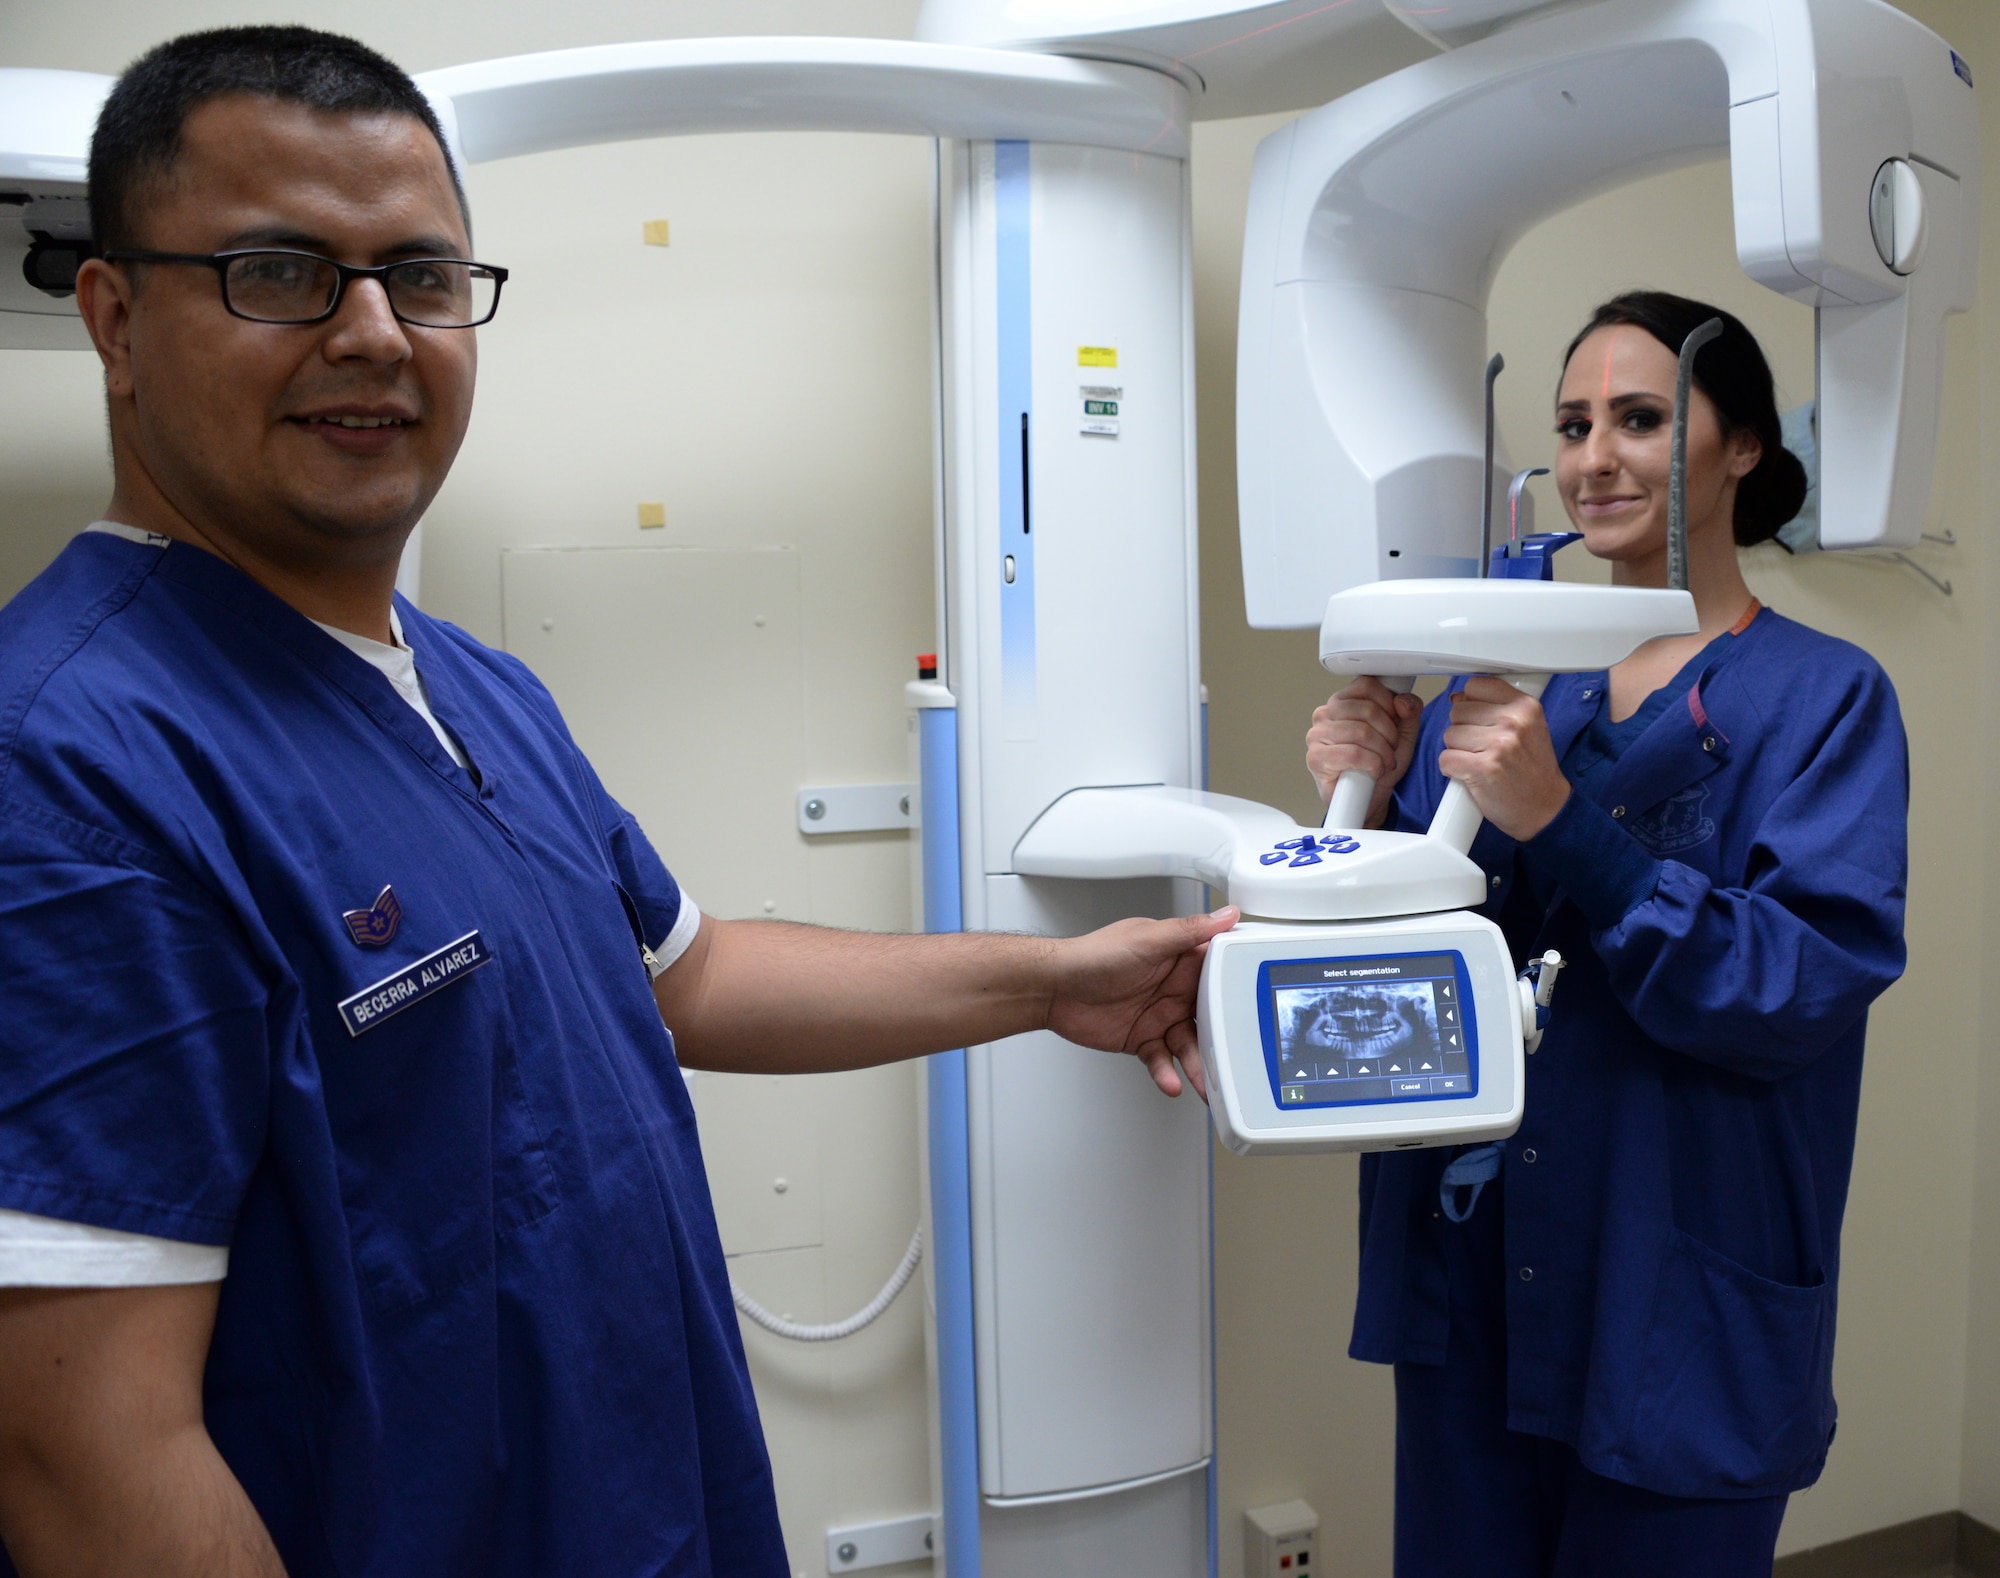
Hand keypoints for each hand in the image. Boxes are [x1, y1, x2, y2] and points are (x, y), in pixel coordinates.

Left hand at [1046, 908, 1239, 1100]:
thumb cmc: (1093, 955)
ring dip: (1199, 1065)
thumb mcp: (1146, 939)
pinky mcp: (1142, 1040)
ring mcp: (1159, 1016)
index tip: (1258, 1011)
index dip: (1240, 993)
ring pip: (1190, 1045)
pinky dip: (1168, 1073)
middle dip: (1224, 1040)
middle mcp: (1175, 990)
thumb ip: (1188, 931)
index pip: (1221, 976)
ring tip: (1204, 1082)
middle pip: (1211, 1018)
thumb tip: (1226, 915)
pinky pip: (1162, 1060)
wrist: (1053, 987)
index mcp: (1181, 961)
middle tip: (1236, 1062)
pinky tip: (1172, 1082)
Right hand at [1306, 678, 1423, 827]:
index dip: (1389, 703)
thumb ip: (1409, 712)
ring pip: (1360, 731)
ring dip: (1381, 751)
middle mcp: (1326, 714)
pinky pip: (1352, 753)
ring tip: (1385, 762)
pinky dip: (1371, 763)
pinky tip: (1374, 770)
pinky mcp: (1316, 758)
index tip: (1395, 722)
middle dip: (1388, 732)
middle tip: (1391, 748)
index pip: (1367, 685)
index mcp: (1344, 702)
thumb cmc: (1378, 764)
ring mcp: (1317, 735)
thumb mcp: (1403, 734)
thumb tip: (1403, 701)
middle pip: (1366, 709)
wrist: (1368, 799)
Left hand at [1438, 676, 1569, 839]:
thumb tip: (1458, 697)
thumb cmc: (1533, 771)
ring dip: (1458, 751)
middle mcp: (1513, 721)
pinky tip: (1472, 775)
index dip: (1470, 704)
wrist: (1545, 810)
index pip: (1475, 686)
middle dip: (1463, 731)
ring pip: (1449, 735)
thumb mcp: (1528, 728)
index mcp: (1525, 706)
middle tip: (1484, 748)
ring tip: (1481, 762)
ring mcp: (1498, 745)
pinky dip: (1452, 770)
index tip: (1479, 720)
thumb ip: (1496, 708)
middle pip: (1457, 711)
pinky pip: (1445, 759)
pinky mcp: (1482, 768)